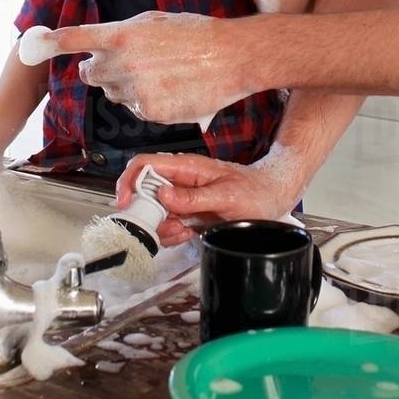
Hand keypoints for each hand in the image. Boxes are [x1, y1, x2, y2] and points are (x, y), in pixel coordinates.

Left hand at [46, 11, 259, 124]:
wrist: (231, 57)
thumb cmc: (196, 35)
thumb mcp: (155, 22)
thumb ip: (122, 34)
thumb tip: (101, 47)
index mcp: (122, 35)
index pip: (76, 39)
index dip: (53, 42)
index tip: (35, 44)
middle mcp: (123, 63)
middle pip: (91, 74)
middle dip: (102, 70)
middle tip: (126, 64)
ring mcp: (135, 90)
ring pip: (113, 94)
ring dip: (125, 87)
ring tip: (158, 75)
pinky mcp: (149, 112)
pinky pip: (133, 110)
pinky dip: (145, 103)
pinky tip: (168, 89)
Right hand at [115, 150, 303, 246]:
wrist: (272, 197)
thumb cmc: (254, 190)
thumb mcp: (226, 195)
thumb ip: (193, 197)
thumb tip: (162, 194)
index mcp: (187, 167)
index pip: (146, 164)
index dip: (130, 181)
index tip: (126, 203)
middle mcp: (181, 181)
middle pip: (145, 192)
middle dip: (146, 213)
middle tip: (161, 227)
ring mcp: (183, 197)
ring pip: (155, 212)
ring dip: (161, 227)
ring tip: (182, 231)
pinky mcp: (188, 213)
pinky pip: (168, 225)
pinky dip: (171, 234)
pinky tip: (186, 234)